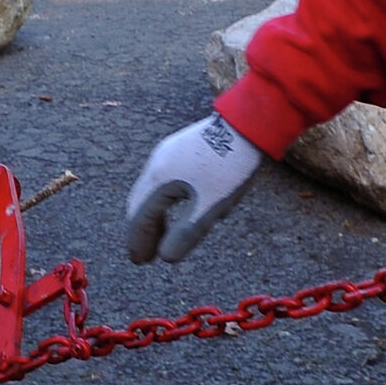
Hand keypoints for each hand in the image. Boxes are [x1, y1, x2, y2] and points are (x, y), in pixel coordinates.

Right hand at [125, 114, 262, 263]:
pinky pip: (161, 180)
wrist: (247, 123)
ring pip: (150, 191)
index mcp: (160, 180)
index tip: (139, 261)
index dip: (139, 242)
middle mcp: (156, 165)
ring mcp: (166, 154)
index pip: (140, 218)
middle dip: (141, 230)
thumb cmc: (230, 167)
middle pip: (139, 203)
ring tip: (162, 235)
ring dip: (152, 216)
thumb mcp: (211, 207)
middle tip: (146, 253)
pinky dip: (162, 201)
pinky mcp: (178, 148)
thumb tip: (165, 257)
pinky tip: (179, 207)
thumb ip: (186, 234)